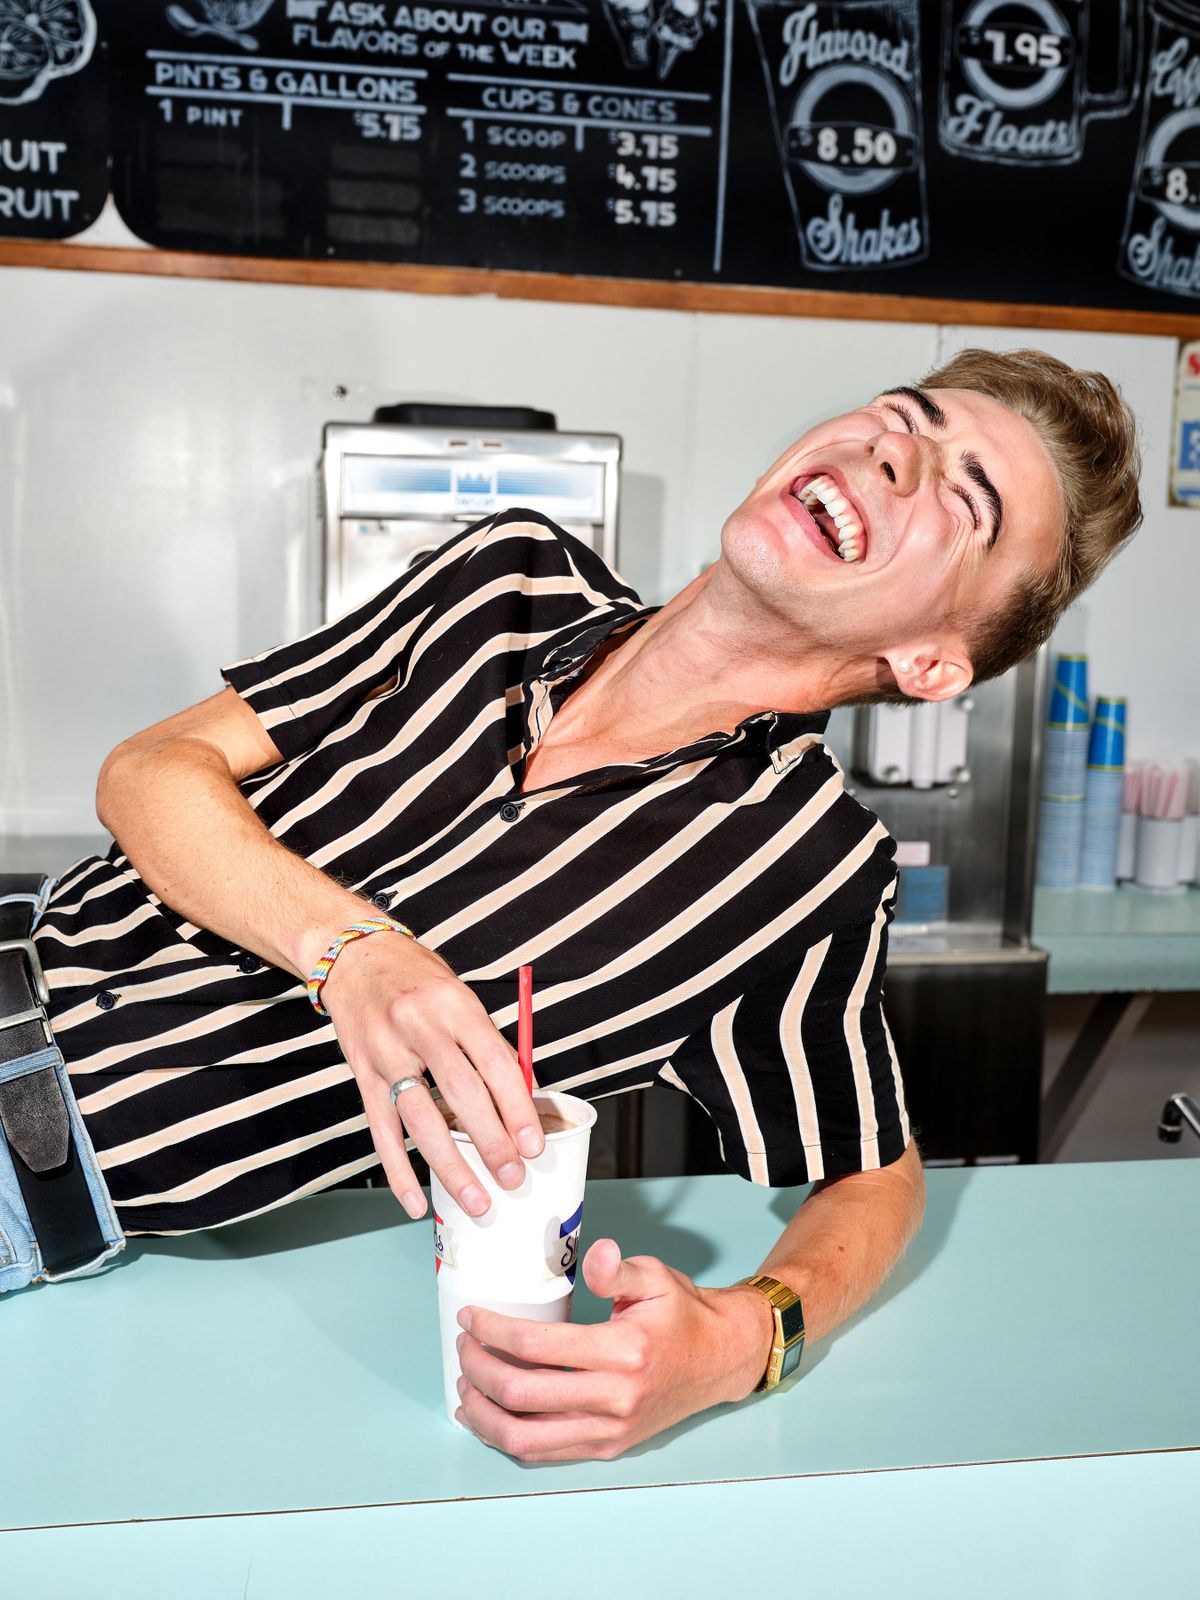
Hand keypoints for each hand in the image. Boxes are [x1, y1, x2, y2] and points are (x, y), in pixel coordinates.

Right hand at [319, 930, 542, 1220]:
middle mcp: (419, 1027)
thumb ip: (487, 1046)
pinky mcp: (361, 1073)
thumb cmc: (418, 979)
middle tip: (513, 1178)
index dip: (517, 1108)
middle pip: (460, 1094)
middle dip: (491, 1143)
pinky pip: (381, 1130)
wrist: (355, 957)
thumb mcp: (460, 997)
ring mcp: (385, 1052)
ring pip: (420, 1120)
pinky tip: (416, 1201)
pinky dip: (398, 1171)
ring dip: (451, 1166)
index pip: (495, 1062)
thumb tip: (523, 1100)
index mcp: (455, 1005)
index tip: (534, 1145)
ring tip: (477, 1200)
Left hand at [454, 1239, 773, 1460]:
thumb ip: (618, 1270)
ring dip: (483, 1413)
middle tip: (463, 1346)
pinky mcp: (607, 1447)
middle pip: (522, 1396)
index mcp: (624, 1351)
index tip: (470, 1317)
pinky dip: (507, 1437)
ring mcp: (609, 1430)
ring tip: (465, 1384)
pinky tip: (488, 1417)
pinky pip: (544, 1452)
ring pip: (525, 1437)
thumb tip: (598, 1254)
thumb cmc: (682, 1314)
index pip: (538, 1347)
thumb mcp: (655, 1277)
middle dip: (478, 1369)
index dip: (493, 1332)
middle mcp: (614, 1399)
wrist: (720, 1359)